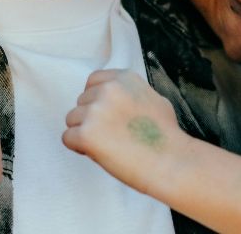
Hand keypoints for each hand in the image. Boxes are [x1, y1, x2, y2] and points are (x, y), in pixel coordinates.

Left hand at [62, 69, 185, 194]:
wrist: (171, 162)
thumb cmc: (167, 137)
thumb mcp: (153, 99)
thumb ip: (129, 94)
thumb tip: (115, 98)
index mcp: (123, 78)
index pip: (92, 83)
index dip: (98, 102)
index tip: (109, 117)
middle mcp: (108, 90)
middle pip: (81, 103)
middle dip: (92, 120)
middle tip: (114, 137)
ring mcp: (96, 110)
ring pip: (72, 120)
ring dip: (85, 134)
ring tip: (110, 146)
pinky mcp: (87, 133)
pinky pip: (68, 138)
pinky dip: (79, 148)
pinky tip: (100, 154)